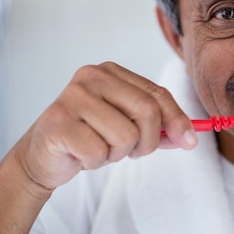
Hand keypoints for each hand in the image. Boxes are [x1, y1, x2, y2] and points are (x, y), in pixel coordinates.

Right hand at [14, 62, 196, 190]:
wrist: (42, 156)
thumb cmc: (91, 137)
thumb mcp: (129, 128)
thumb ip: (159, 127)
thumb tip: (189, 137)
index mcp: (110, 72)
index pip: (157, 94)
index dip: (178, 120)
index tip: (190, 142)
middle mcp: (90, 77)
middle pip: (147, 111)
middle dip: (148, 141)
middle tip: (133, 152)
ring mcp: (71, 97)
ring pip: (125, 136)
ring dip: (117, 154)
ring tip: (100, 149)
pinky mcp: (56, 123)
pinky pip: (99, 152)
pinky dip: (96, 162)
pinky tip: (81, 155)